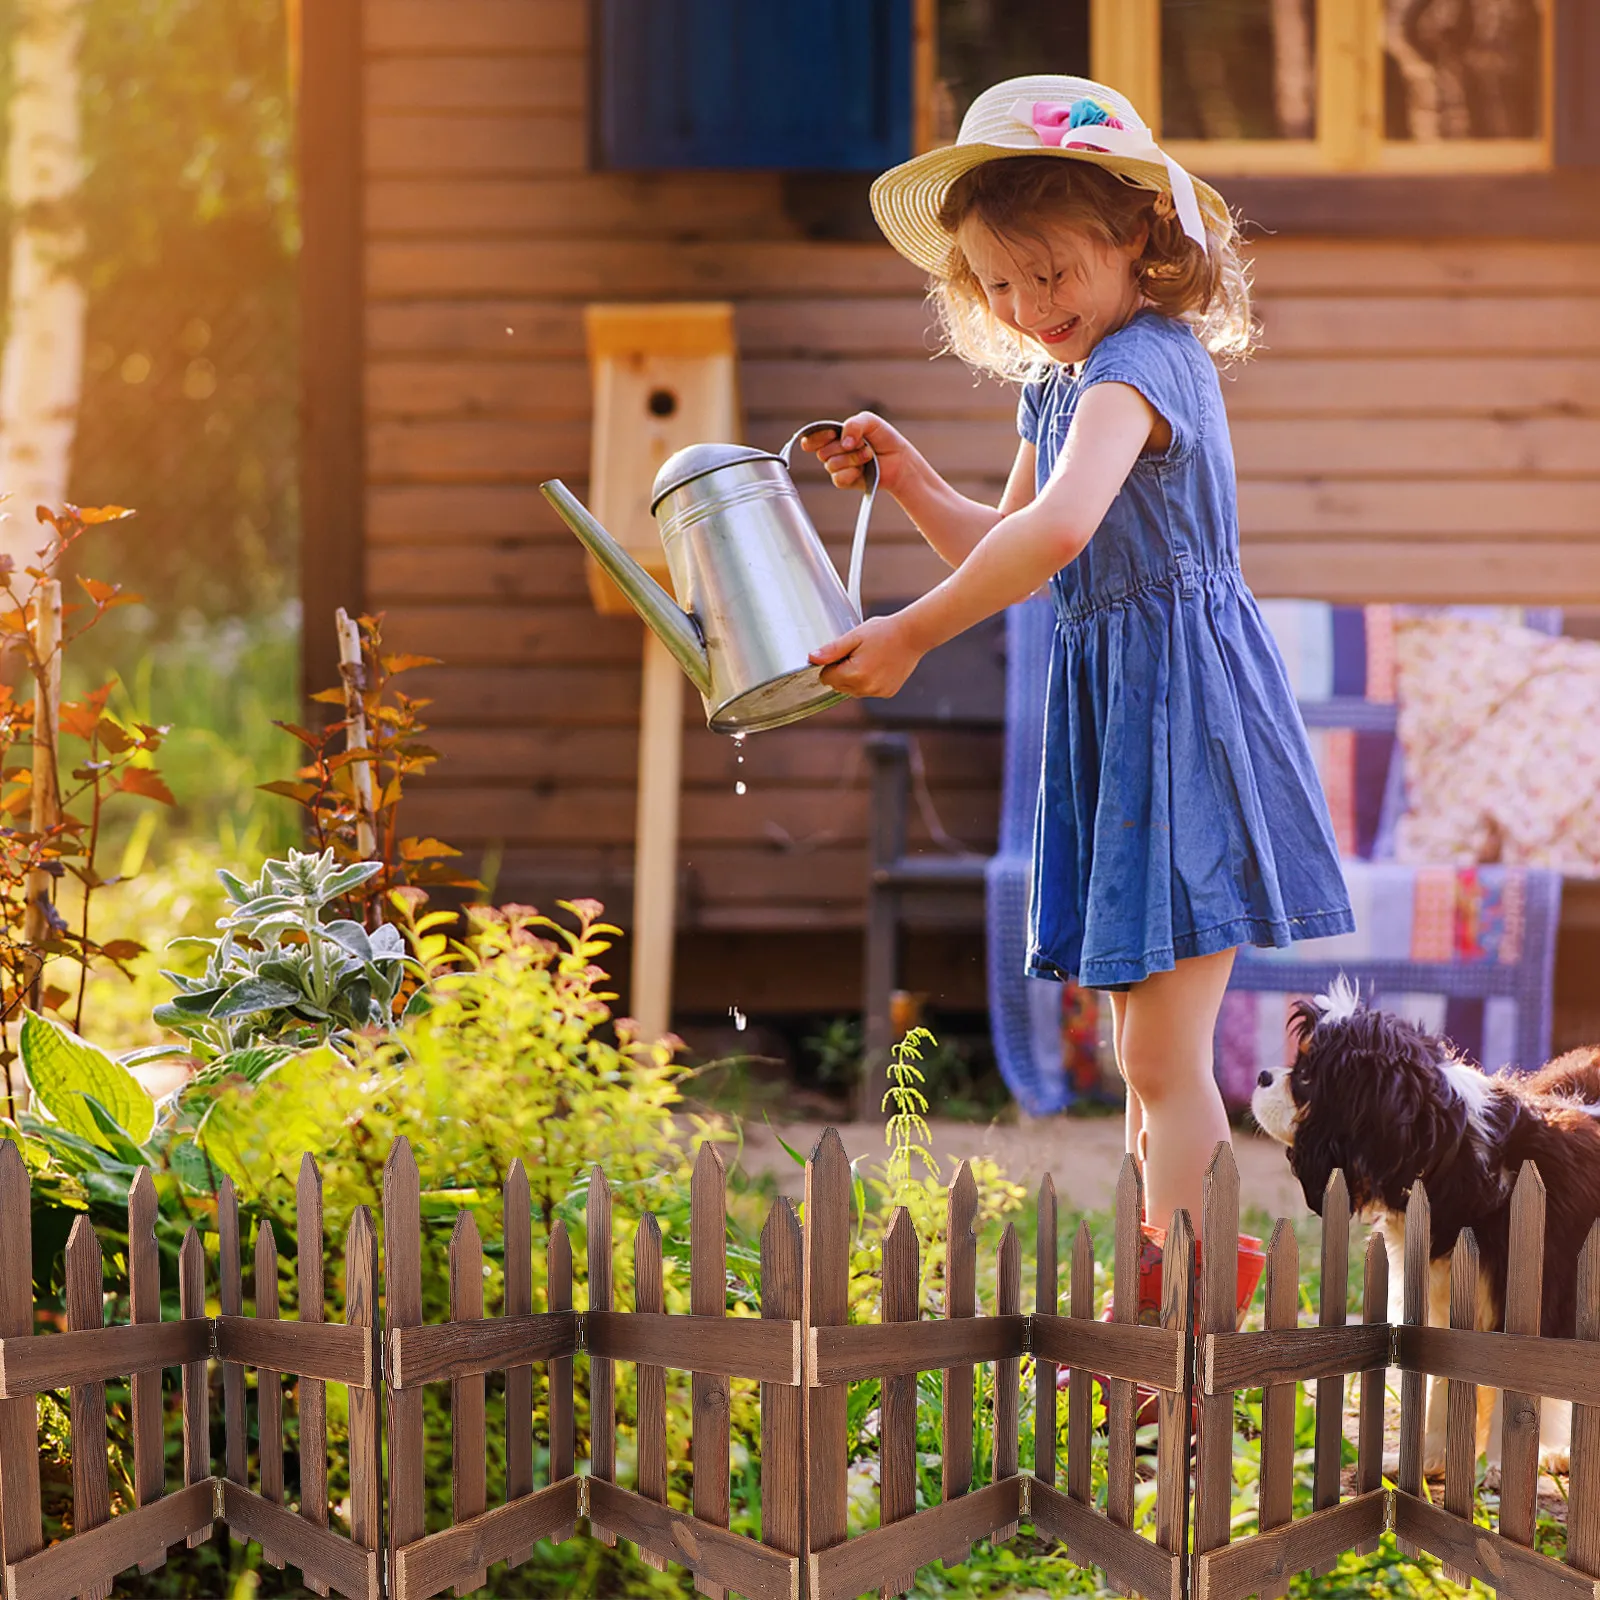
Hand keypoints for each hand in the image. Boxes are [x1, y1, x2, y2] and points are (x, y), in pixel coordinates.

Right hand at [799, 412, 915, 495]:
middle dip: (843, 447)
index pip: (811, 438)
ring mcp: (838, 467)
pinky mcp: (845, 481)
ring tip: (868, 455)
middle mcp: (833, 451)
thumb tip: (843, 443)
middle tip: (862, 444)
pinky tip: (862, 469)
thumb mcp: (870, 421)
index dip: (816, 437)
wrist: (899, 459)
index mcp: (834, 435)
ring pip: (831, 465)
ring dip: (853, 459)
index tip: (831, 435)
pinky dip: (851, 472)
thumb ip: (854, 424)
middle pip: (822, 452)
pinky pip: (838, 479)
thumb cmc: (884, 438)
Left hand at [809, 613, 923, 699]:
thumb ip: (832, 650)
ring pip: (852, 690)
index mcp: (855, 674)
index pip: (826, 678)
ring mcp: (878, 692)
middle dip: (842, 671)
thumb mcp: (854, 636)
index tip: (844, 652)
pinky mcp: (887, 693)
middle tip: (857, 653)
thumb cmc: (884, 632)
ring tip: (869, 658)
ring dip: (854, 677)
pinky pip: (867, 690)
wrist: (913, 635)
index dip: (831, 664)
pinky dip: (868, 681)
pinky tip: (878, 666)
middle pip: (838, 686)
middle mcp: (866, 688)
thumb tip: (812, 658)